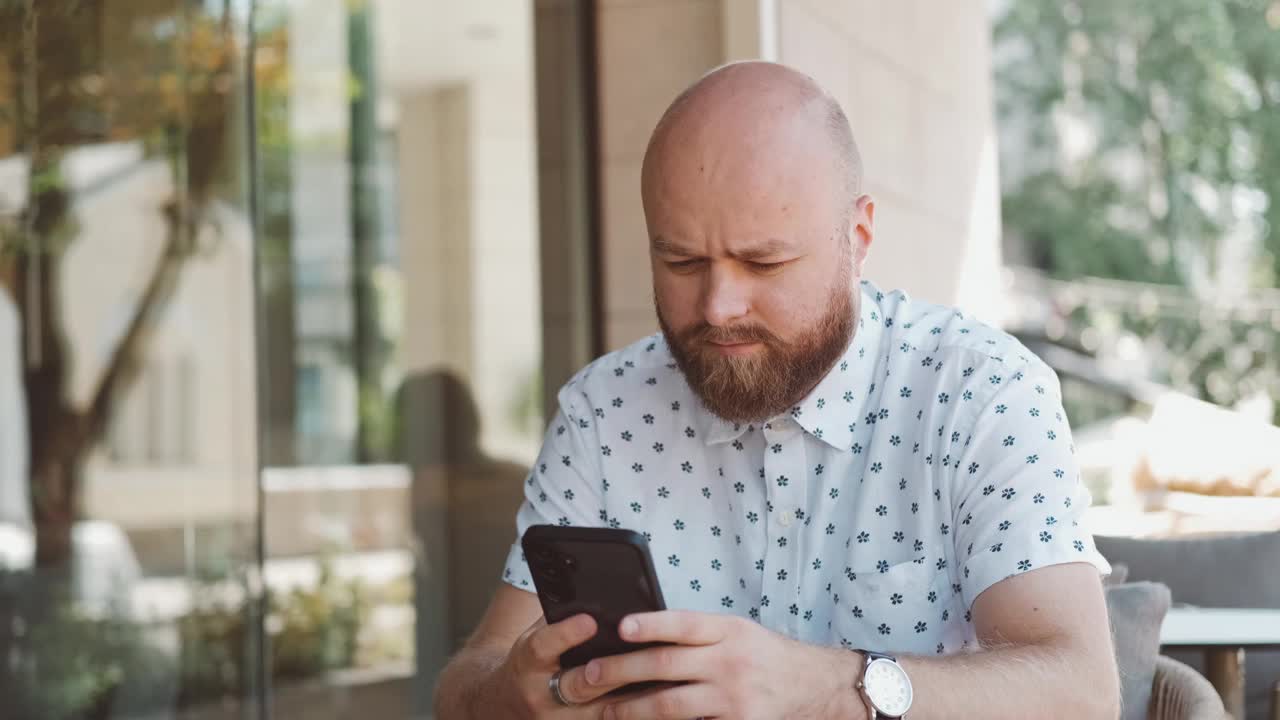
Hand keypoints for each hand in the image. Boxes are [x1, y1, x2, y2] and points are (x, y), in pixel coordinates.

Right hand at [487, 613, 668, 718]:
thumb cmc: (532, 659)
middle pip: (578, 686)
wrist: (506, 702)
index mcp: (527, 662)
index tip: (590, 620)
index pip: (542, 646)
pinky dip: (634, 714)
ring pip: (602, 713)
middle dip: (612, 672)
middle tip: (644, 657)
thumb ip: (560, 617)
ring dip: (634, 699)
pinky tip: (659, 705)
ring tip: (665, 683)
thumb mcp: (535, 633)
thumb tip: (597, 594)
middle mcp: (540, 695)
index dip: (566, 634)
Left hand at [554, 610, 862, 719]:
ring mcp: (734, 698)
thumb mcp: (736, 631)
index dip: (651, 624)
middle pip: (667, 665)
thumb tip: (641, 635)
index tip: (619, 626)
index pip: (683, 623)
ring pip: (672, 705)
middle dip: (622, 671)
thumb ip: (697, 633)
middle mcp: (730, 661)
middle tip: (590, 675)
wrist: (813, 686)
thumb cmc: (764, 655)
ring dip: (633, 708)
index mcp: (728, 630)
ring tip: (606, 710)